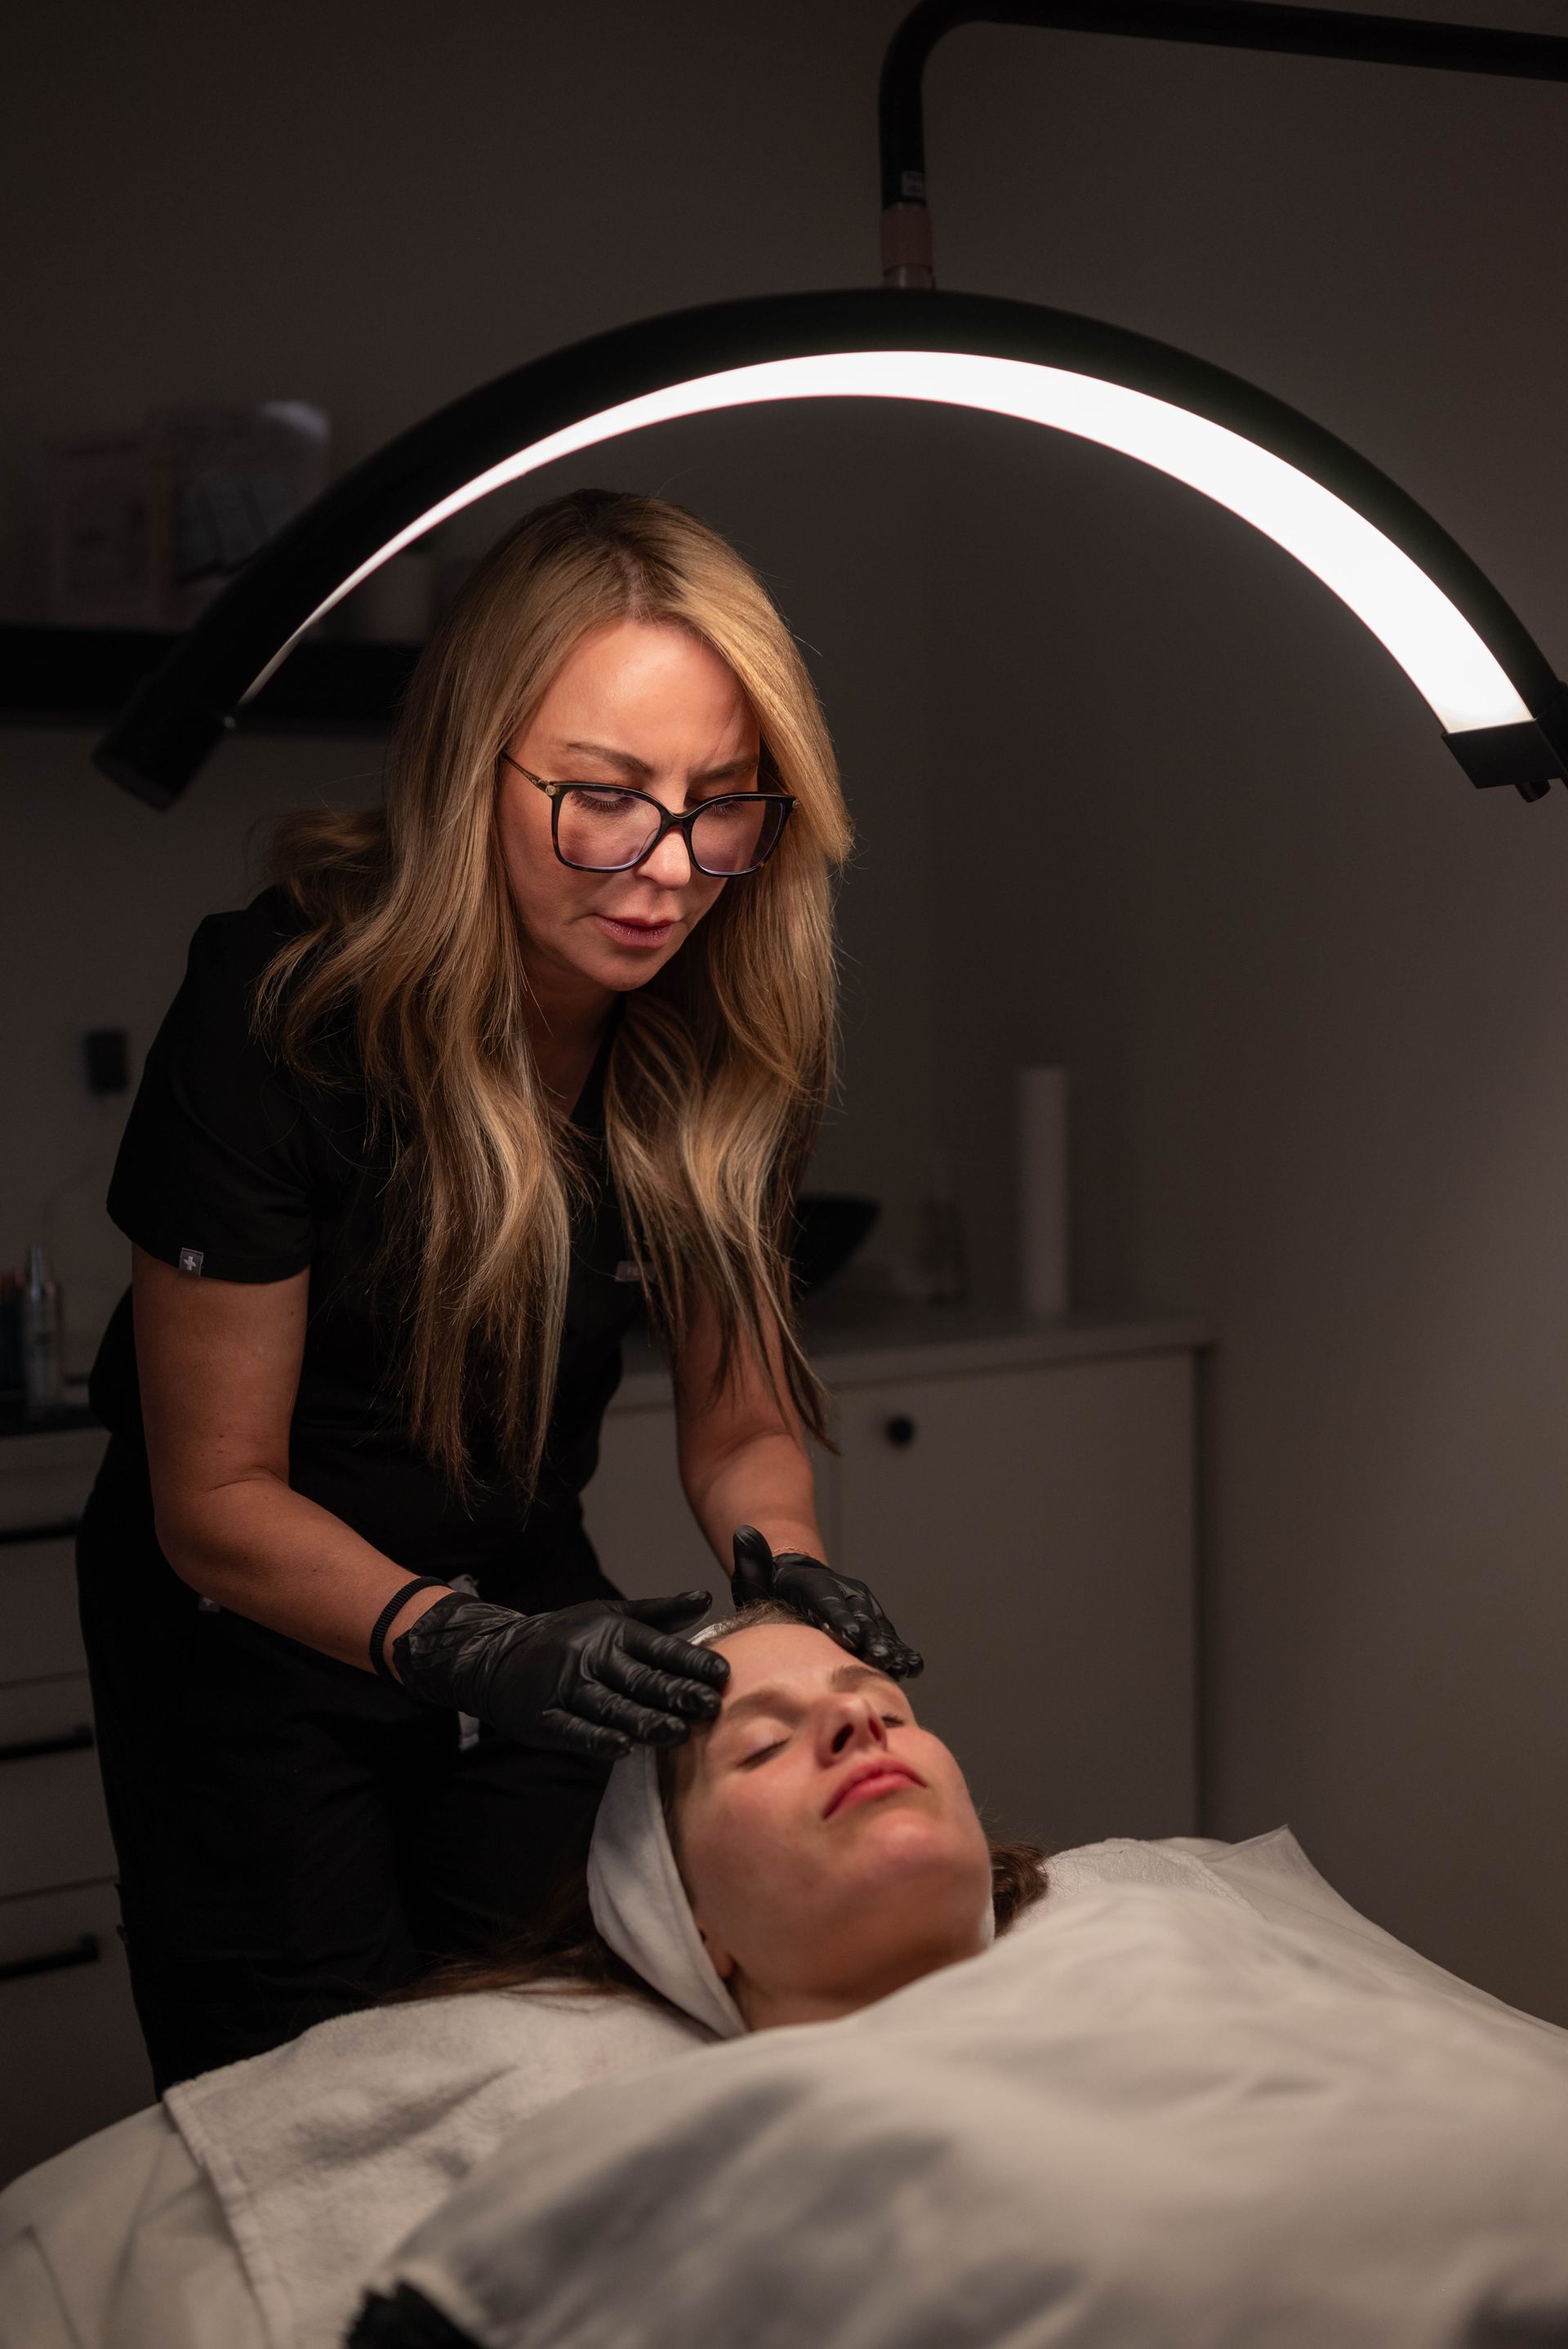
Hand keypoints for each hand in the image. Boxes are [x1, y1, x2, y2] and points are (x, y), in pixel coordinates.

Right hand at [390, 1589, 730, 1759]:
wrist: (497, 1656)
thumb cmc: (566, 1636)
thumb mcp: (609, 1614)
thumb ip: (660, 1614)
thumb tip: (706, 1598)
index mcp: (612, 1632)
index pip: (659, 1646)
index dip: (691, 1660)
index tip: (722, 1674)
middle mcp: (590, 1657)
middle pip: (639, 1677)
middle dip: (676, 1692)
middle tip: (709, 1706)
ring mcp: (565, 1688)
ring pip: (611, 1706)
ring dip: (645, 1720)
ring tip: (677, 1732)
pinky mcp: (544, 1717)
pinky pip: (574, 1730)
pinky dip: (599, 1738)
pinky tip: (623, 1747)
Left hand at [730, 1526, 922, 1677]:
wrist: (796, 1580)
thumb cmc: (771, 1586)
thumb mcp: (755, 1573)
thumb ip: (752, 1559)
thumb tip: (743, 1534)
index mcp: (816, 1584)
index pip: (827, 1602)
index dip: (838, 1618)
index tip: (847, 1635)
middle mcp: (846, 1593)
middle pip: (859, 1618)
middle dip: (869, 1639)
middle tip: (876, 1658)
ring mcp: (863, 1609)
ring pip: (879, 1629)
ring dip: (890, 1647)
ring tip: (900, 1666)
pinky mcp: (874, 1624)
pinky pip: (888, 1638)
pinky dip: (901, 1651)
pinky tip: (912, 1667)